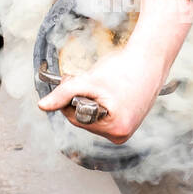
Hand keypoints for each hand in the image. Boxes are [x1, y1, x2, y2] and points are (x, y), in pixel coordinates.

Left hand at [37, 0, 192, 142]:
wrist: (150, 58)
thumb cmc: (124, 69)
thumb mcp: (89, 81)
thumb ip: (63, 94)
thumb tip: (43, 106)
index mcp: (115, 129)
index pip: (76, 119)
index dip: (70, 100)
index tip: (75, 81)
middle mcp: (121, 134)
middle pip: (84, 120)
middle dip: (81, 100)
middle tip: (89, 81)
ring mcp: (126, 129)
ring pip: (93, 117)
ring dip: (91, 100)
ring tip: (104, 85)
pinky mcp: (128, 122)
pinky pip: (104, 115)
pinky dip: (102, 102)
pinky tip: (111, 90)